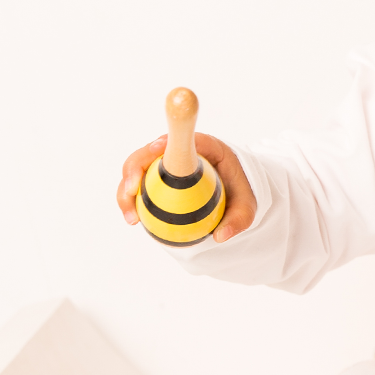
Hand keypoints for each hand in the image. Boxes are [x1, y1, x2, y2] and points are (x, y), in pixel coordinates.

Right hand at [117, 133, 257, 242]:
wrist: (234, 192)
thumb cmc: (240, 193)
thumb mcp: (248, 207)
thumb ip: (239, 219)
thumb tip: (219, 236)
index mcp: (205, 147)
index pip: (184, 139)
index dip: (165, 141)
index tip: (156, 149)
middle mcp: (180, 150)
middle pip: (149, 152)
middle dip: (134, 168)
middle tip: (131, 191)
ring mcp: (165, 163)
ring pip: (137, 168)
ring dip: (126, 189)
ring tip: (131, 217)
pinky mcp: (157, 177)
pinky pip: (138, 183)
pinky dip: (130, 198)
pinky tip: (132, 219)